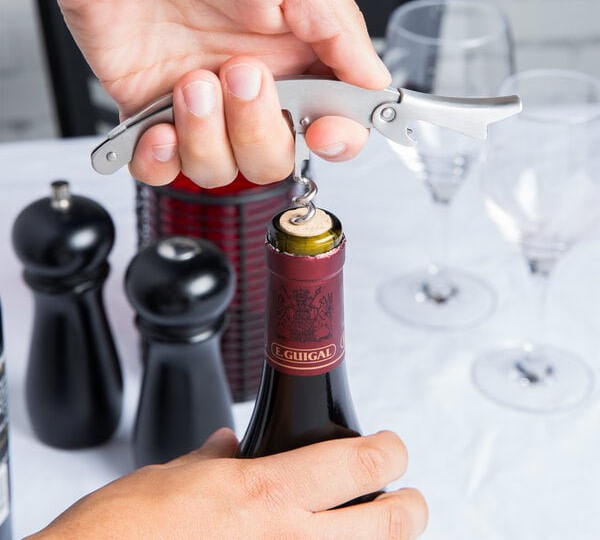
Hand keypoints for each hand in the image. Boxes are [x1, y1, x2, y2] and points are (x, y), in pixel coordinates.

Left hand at [20, 0, 390, 186]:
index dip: (333, 141)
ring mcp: (202, 106)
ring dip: (205, 136)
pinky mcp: (150, 111)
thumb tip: (376, 85)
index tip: (322, 132)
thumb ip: (342, 36)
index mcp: (293, 57)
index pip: (331, 124)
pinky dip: (162, 162)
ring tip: (190, 81)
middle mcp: (249, 88)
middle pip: (272, 159)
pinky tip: (160, 128)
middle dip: (256, 130)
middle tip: (239, 73)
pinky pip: (162, 170)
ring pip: (220, 170)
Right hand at [27, 428, 426, 538]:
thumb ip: (212, 462)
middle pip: (390, 525)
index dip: (388, 450)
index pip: (358, 462)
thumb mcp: (170, 477)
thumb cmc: (122, 533)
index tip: (391, 447)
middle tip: (408, 498)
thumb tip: (229, 447)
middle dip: (410, 507)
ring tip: (373, 531)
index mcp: (264, 495)